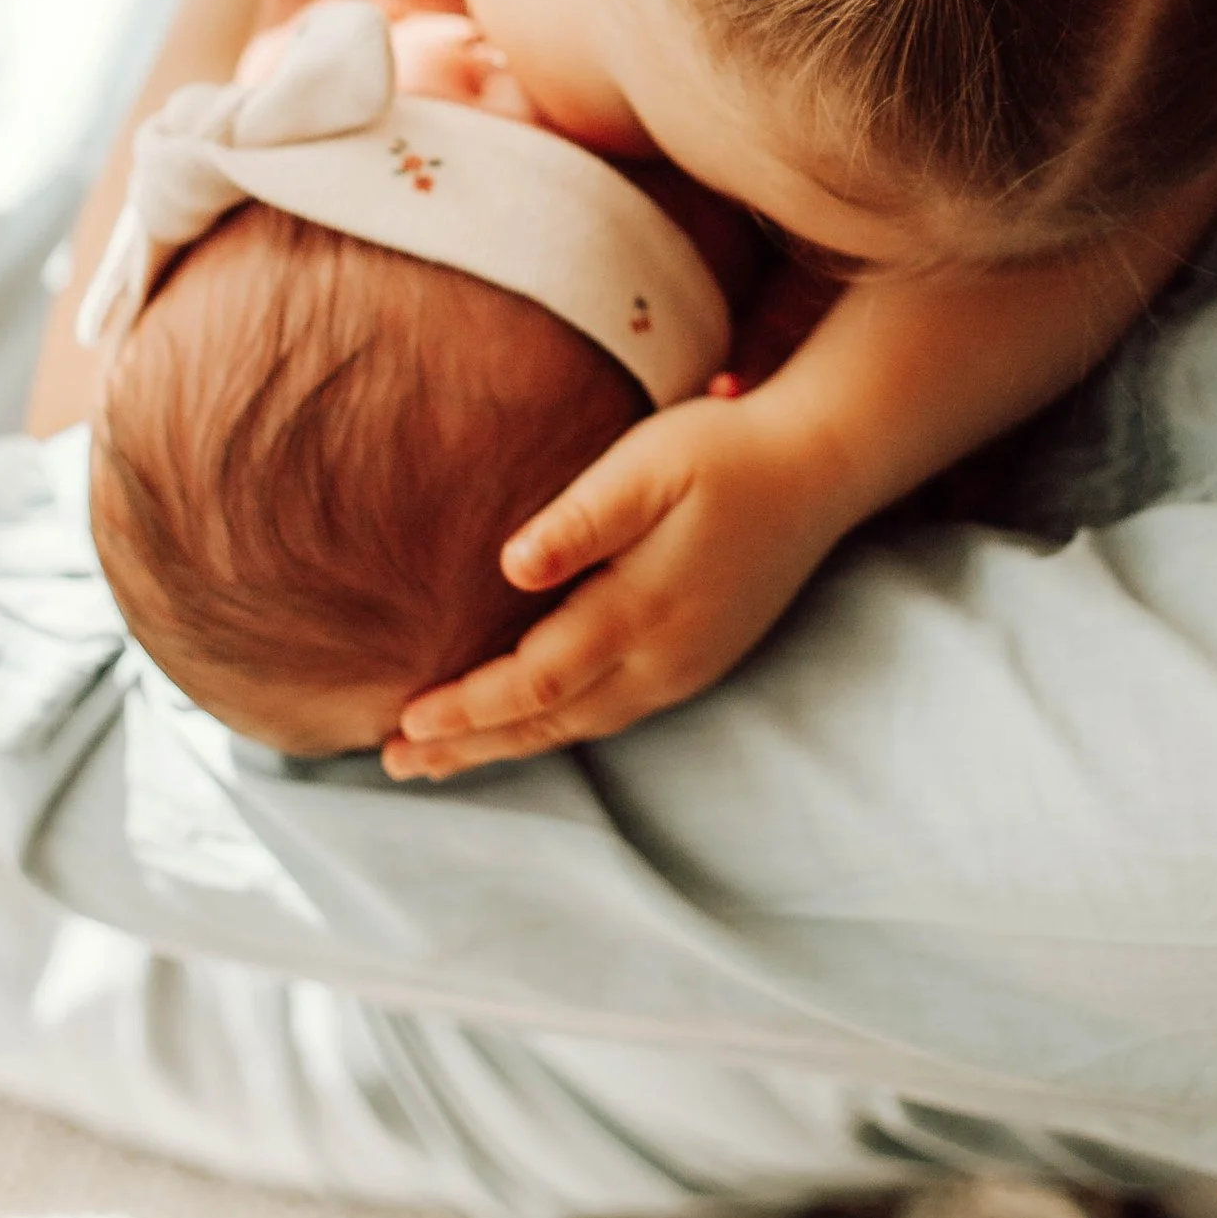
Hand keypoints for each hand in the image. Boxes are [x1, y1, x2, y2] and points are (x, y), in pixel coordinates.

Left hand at [381, 398, 836, 776]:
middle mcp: (662, 658)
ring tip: (443, 758)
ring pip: (580, 725)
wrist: (821, 467)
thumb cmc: (727, 452)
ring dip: (508, 743)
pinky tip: (531, 722)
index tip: (404, 721)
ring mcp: (684, 667)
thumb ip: (584, 518)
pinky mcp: (699, 660)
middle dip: (470, 746)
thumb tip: (512, 567)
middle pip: (550, 723)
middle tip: (395, 765)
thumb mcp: (651, 463)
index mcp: (641, 611)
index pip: (536, 682)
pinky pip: (610, 712)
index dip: (468, 707)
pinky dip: (554, 726)